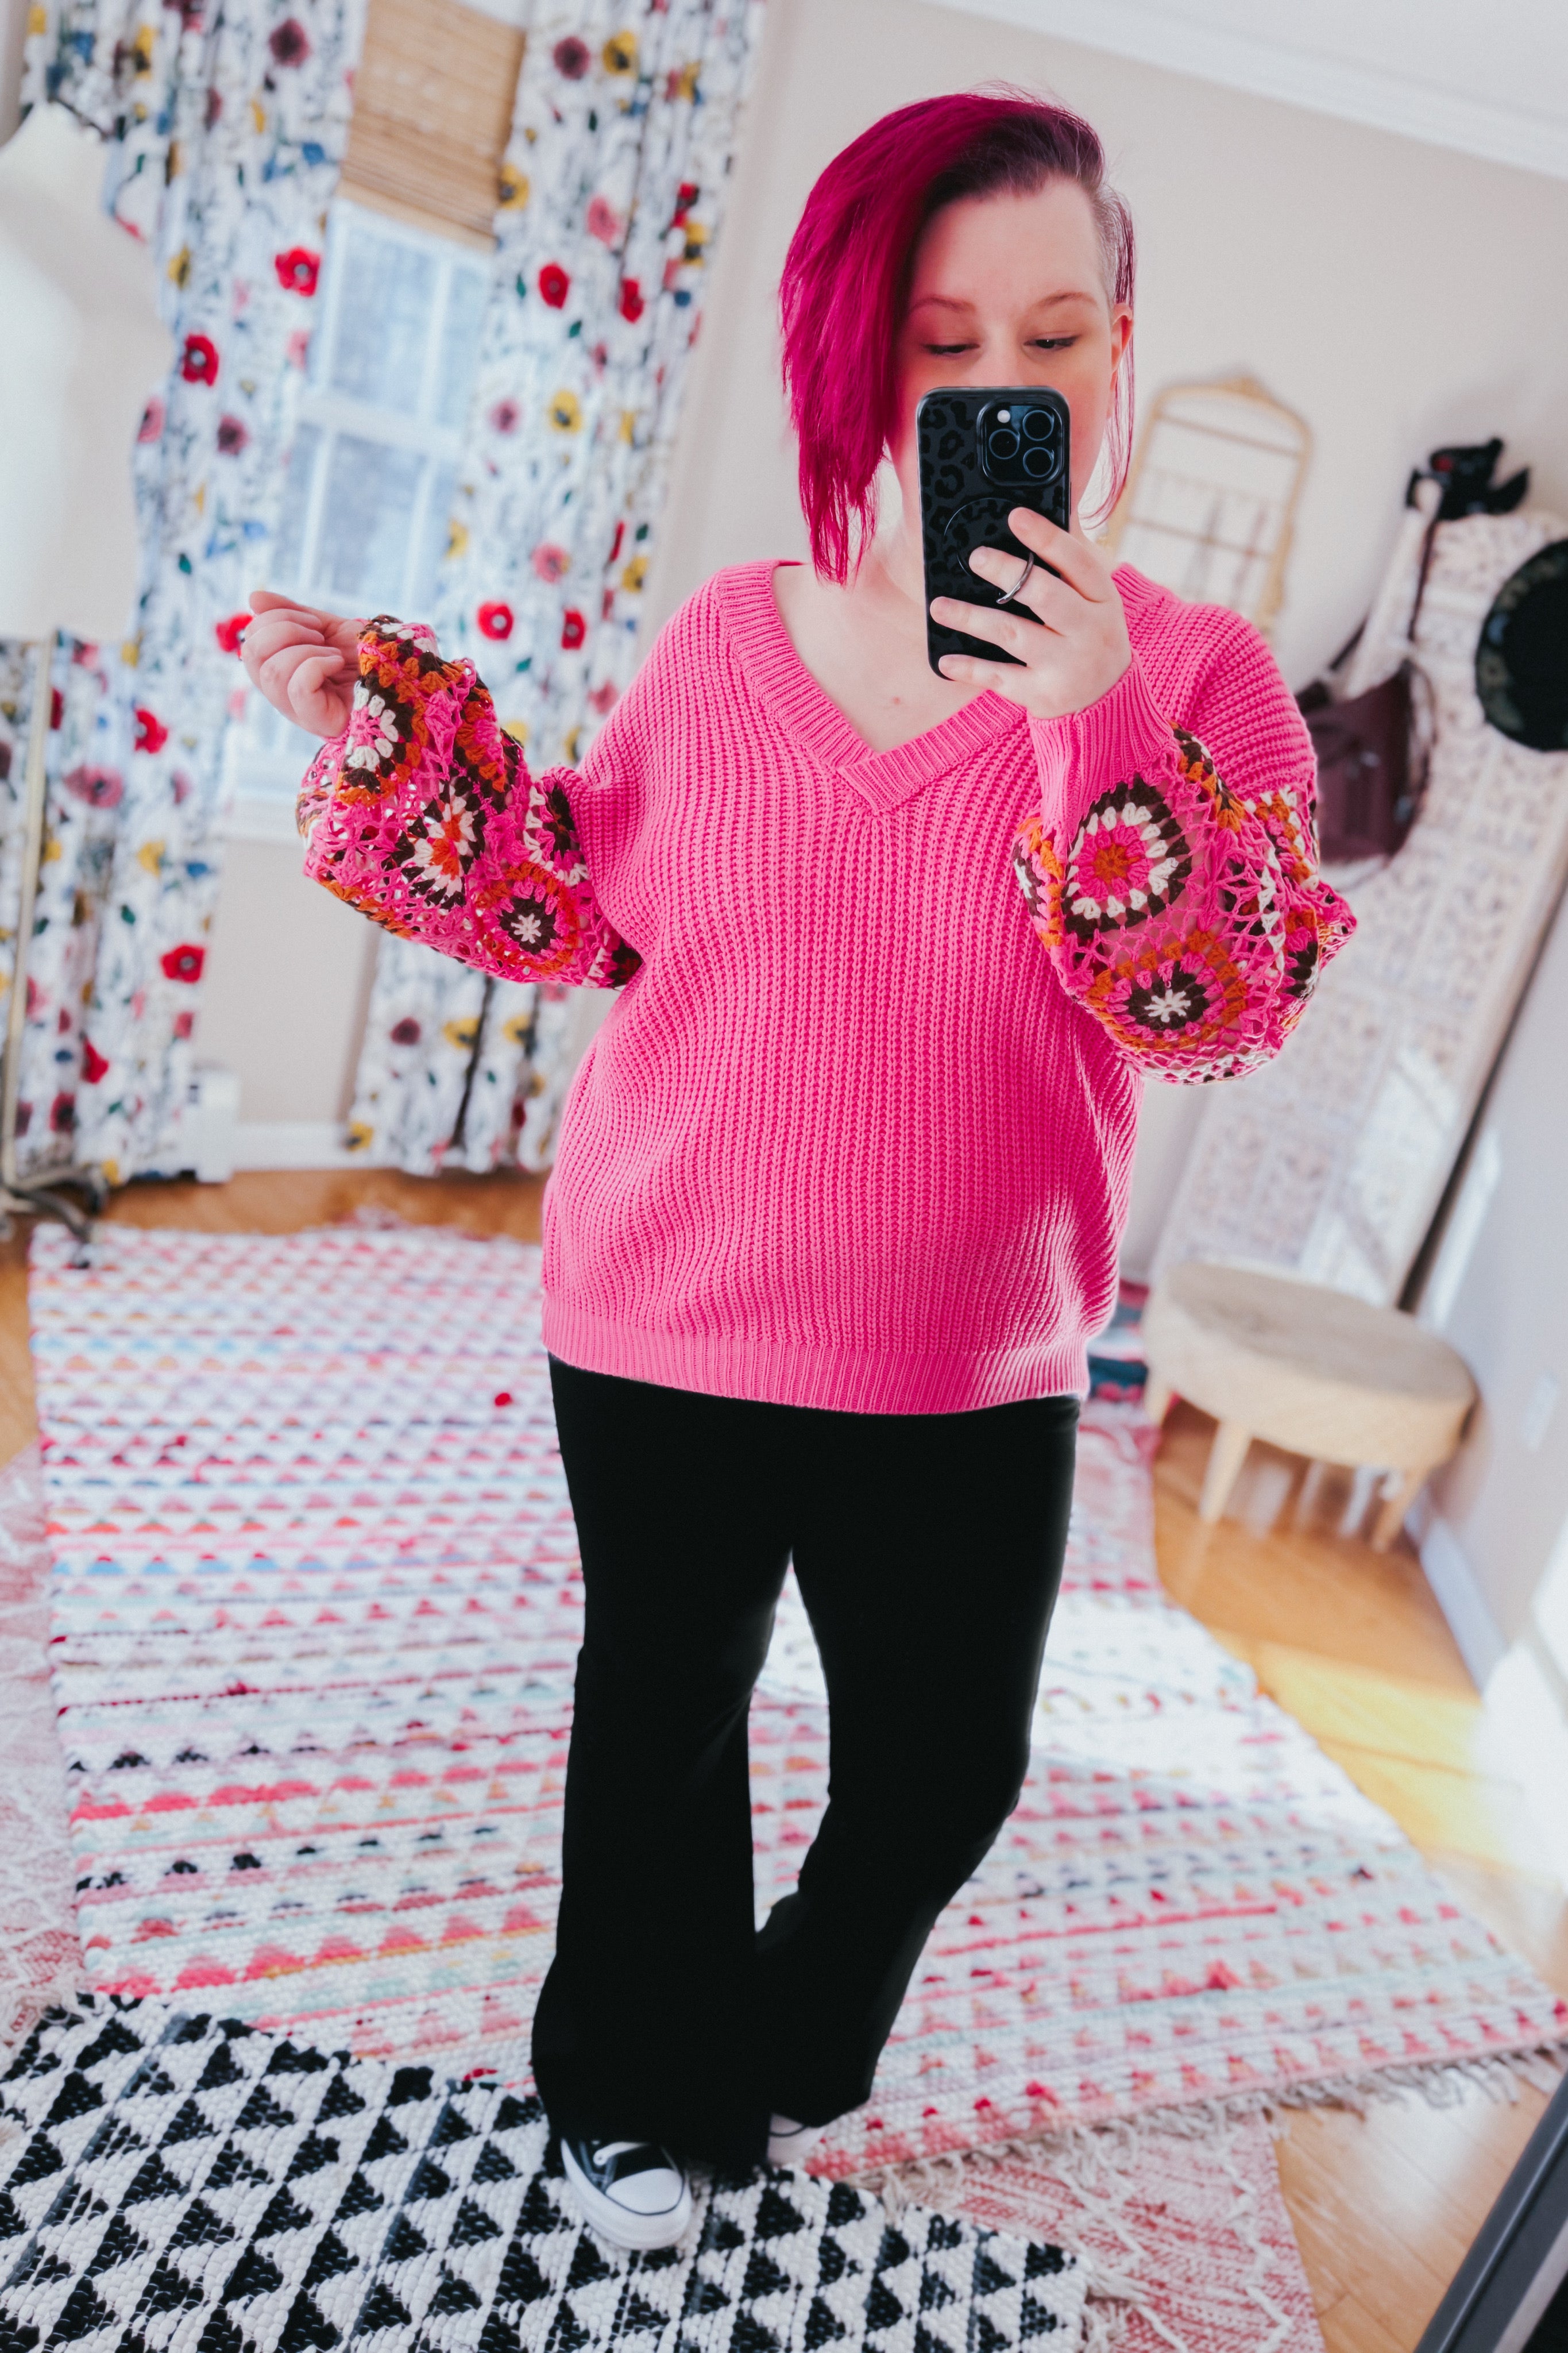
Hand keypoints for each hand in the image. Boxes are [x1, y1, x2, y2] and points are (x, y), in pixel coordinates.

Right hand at [240, 589, 365, 738]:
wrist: (406, 676)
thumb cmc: (368, 657)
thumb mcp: (328, 628)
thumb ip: (291, 614)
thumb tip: (253, 598)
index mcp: (282, 674)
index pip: (249, 645)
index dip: (274, 620)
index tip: (312, 622)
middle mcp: (284, 697)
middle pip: (251, 656)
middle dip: (285, 629)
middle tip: (319, 634)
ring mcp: (301, 713)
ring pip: (272, 673)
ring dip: (305, 649)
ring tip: (333, 653)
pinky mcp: (321, 722)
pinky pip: (298, 688)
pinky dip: (316, 665)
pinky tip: (337, 663)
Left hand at [929, 510, 1131, 719]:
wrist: (1108, 698)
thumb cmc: (1090, 633)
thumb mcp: (1094, 598)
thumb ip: (1069, 562)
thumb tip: (1032, 516)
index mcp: (1102, 598)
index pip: (1077, 561)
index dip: (1046, 537)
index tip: (1016, 516)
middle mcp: (1088, 630)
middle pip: (1044, 595)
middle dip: (1008, 573)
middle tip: (976, 557)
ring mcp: (1065, 665)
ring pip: (1014, 635)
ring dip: (973, 618)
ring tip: (940, 606)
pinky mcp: (1043, 694)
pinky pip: (1000, 678)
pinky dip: (971, 669)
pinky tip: (946, 660)